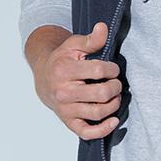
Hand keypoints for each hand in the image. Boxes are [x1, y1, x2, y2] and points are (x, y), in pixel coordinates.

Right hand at [33, 22, 121, 139]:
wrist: (44, 78)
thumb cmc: (62, 60)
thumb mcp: (74, 45)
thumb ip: (91, 39)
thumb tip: (103, 27)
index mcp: (65, 70)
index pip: (98, 71)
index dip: (112, 69)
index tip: (113, 69)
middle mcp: (64, 92)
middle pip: (101, 94)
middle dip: (115, 87)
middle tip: (116, 83)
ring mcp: (66, 109)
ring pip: (97, 113)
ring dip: (113, 105)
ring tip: (115, 96)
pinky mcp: (69, 121)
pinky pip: (86, 132)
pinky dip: (103, 129)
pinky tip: (114, 121)